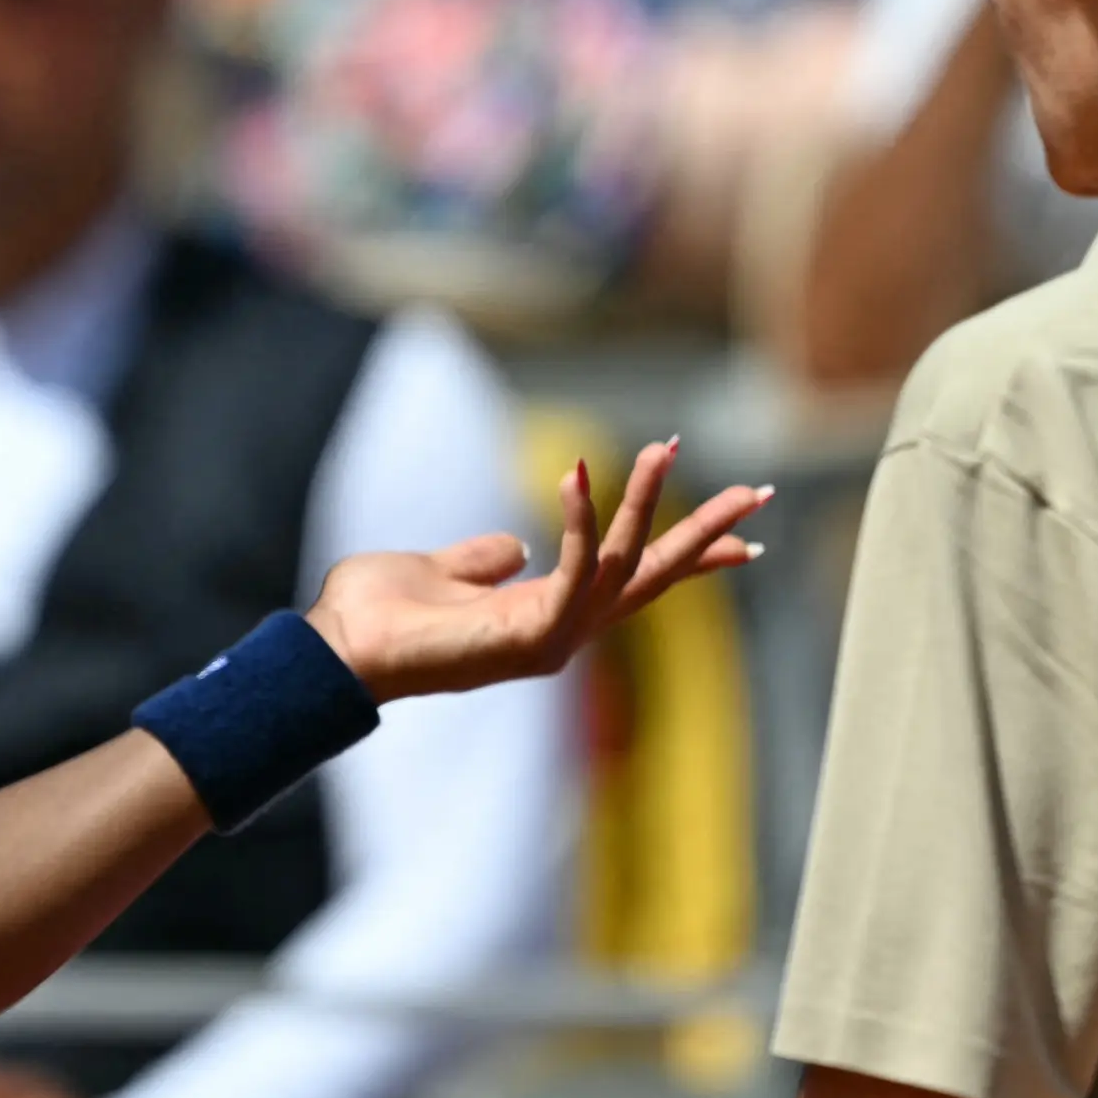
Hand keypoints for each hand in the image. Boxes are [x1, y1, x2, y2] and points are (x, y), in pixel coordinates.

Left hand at [307, 437, 768, 700]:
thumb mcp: (444, 571)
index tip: (744, 542)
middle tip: (760, 495)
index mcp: (547, 616)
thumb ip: (483, 559)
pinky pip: (574, 569)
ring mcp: (551, 640)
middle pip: (651, 577)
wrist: (337, 650)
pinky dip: (580, 520)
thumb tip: (515, 545)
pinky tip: (577, 472)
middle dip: (707, 535)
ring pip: (623, 562)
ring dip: (648, 502)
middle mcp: (561, 633)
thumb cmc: (378, 616)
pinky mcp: (530, 637)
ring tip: (666, 446)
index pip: (632, 582)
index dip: (686, 560)